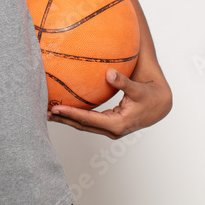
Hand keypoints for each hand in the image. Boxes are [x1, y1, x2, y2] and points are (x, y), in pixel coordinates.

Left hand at [47, 69, 172, 138]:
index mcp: (118, 124)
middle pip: (82, 126)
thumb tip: (108, 73)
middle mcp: (112, 130)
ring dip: (67, 119)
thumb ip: (123, 82)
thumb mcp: (138, 89)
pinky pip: (89, 120)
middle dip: (63, 120)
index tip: (56, 108)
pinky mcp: (109, 124)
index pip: (89, 120)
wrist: (161, 104)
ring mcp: (110, 129)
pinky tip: (64, 108)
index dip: (71, 115)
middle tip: (44, 112)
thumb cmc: (150, 95)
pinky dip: (76, 116)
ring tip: (49, 112)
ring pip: (84, 125)